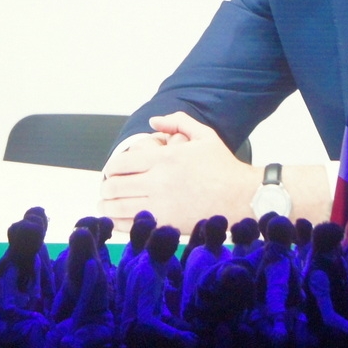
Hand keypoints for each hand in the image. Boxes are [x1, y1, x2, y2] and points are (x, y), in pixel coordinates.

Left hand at [99, 111, 261, 230]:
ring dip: (107, 208)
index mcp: (164, 157)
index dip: (109, 170)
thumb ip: (178, 122)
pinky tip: (120, 222)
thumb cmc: (224, 166)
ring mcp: (162, 204)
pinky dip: (120, 224)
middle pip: (114, 187)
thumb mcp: (204, 135)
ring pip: (118, 208)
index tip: (110, 174)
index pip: (120, 164)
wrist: (242, 196)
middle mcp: (159, 180)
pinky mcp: (167, 224)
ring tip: (106, 208)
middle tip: (105, 192)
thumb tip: (154, 121)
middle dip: (105, 190)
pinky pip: (132, 226)